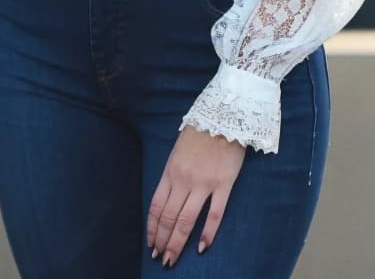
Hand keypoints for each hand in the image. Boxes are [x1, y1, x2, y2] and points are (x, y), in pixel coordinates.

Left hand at [146, 125, 245, 266]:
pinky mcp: (223, 184)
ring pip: (187, 220)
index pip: (156, 206)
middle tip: (161, 259)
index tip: (151, 244)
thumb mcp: (177, 151)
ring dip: (178, 242)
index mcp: (170, 171)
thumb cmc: (199, 132)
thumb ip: (171, 174)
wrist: (223, 115)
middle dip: (163, 241)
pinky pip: (215, 214)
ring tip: (173, 258)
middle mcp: (184, 180)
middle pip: (169, 218)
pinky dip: (208, 233)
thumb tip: (166, 198)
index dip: (152, 228)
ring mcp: (204, 183)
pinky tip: (202, 247)